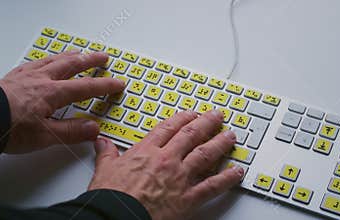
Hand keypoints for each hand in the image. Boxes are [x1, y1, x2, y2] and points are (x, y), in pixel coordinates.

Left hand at [0, 50, 124, 153]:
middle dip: (90, 61)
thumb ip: (72, 131)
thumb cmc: (7, 128)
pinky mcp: (14, 77)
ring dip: (71, 56)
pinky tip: (48, 60)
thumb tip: (94, 128)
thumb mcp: (45, 136)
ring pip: (55, 60)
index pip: (86, 87)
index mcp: (52, 93)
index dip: (105, 85)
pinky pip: (37, 61)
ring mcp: (27, 75)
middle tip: (103, 57)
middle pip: (72, 65)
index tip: (118, 83)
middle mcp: (42, 80)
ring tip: (80, 53)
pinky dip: (48, 59)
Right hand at [88, 110, 244, 219]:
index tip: (191, 114)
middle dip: (207, 123)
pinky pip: (212, 185)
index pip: (169, 128)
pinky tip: (237, 171)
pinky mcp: (188, 197)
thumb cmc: (112, 196)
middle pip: (191, 134)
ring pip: (205, 154)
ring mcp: (180, 177)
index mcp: (147, 151)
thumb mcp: (104, 170)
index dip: (183, 118)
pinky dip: (227, 178)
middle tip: (217, 116)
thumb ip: (107, 154)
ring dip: (220, 143)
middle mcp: (167, 159)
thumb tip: (102, 143)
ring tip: (231, 136)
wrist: (117, 217)